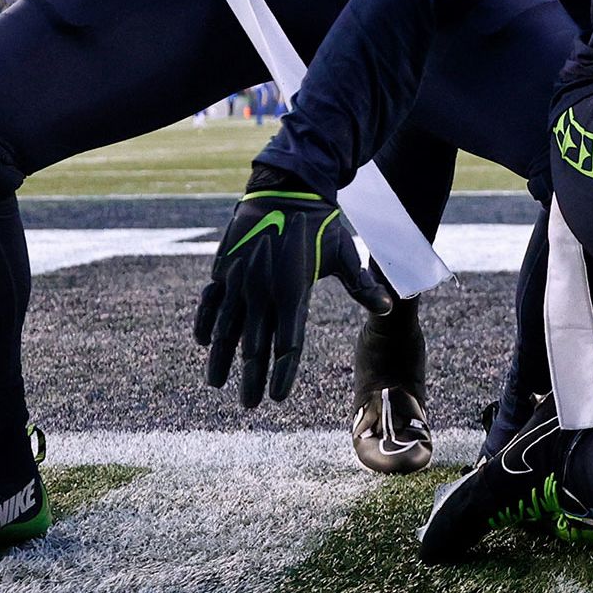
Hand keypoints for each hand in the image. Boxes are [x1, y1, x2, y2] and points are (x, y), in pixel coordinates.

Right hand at [194, 173, 398, 407]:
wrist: (286, 187)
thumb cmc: (321, 223)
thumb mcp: (345, 253)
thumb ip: (362, 286)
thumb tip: (389, 309)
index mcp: (292, 291)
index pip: (287, 344)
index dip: (282, 373)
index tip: (278, 397)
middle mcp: (262, 290)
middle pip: (254, 344)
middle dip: (251, 377)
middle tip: (249, 405)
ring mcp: (239, 279)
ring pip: (226, 328)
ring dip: (221, 357)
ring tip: (216, 384)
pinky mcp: (225, 267)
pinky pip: (211, 300)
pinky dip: (206, 321)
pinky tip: (203, 341)